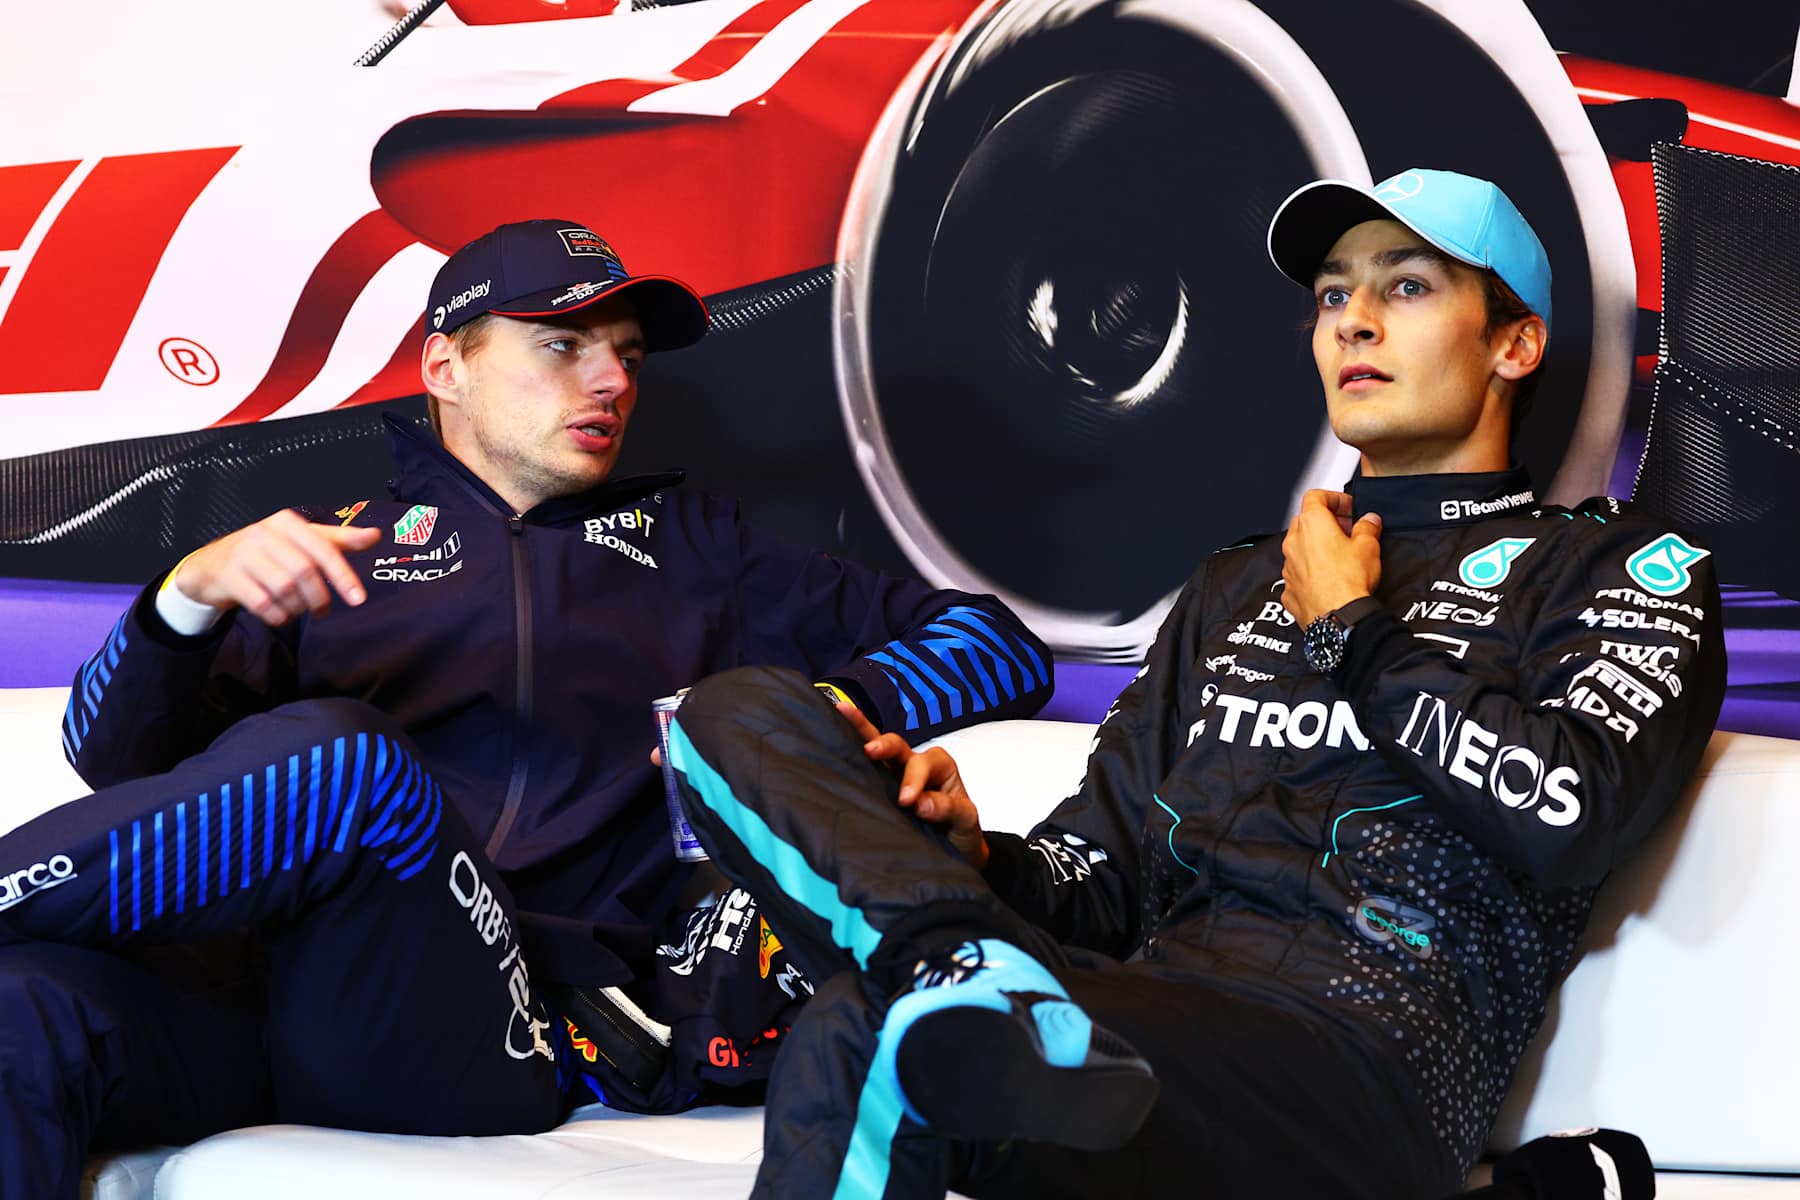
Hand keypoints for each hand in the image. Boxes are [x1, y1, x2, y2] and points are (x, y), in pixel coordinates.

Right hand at [173, 509, 380, 627]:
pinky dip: (276, 615)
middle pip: (304, 571)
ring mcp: (243, 554)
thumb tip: (374, 535)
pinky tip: (279, 615)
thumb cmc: (266, 552)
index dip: (343, 575)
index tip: (358, 598)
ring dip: (296, 607)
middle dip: (318, 597)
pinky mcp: (227, 575)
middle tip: (322, 611)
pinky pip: (261, 602)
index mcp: (287, 522)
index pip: (323, 549)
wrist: (211, 564)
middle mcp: (264, 533)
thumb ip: (338, 539)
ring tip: (298, 610)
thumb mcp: (301, 540)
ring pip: (283, 588)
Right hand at [834, 703, 987, 869]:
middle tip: (872, 751)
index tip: (907, 801)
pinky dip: (850, 747)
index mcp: (940, 766)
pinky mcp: (879, 786)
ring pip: (877, 744)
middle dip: (884, 745)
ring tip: (842, 711)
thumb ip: (948, 808)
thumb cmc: (960, 828)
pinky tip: (834, 733)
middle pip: (897, 745)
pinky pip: (865, 765)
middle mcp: (915, 763)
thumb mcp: (965, 819)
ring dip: (860, 729)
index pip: (923, 765)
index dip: (913, 780)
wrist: (955, 847)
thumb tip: (922, 803)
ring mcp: (894, 773)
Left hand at [1280, 490, 1381, 626]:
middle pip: (1306, 520)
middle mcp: (1293, 542)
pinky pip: (1299, 571)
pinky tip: (1330, 577)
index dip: (1334, 498)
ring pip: (1300, 547)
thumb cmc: (1348, 581)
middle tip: (1348, 529)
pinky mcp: (1289, 588)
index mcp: (1311, 524)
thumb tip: (1369, 521)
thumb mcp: (1368, 546)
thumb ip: (1368, 527)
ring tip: (1341, 555)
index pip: (1315, 496)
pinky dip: (1312, 570)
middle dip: (1327, 522)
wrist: (1337, 617)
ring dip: (1318, 546)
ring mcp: (1288, 566)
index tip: (1349, 507)